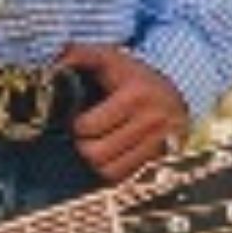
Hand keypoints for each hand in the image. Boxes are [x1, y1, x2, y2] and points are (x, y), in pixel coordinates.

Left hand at [55, 43, 188, 183]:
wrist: (177, 90)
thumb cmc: (134, 75)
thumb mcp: (109, 57)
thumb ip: (79, 54)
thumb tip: (54, 65)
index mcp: (135, 95)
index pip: (89, 127)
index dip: (77, 125)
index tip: (78, 120)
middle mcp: (151, 121)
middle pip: (97, 154)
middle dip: (84, 145)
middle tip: (84, 136)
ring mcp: (159, 143)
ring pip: (110, 171)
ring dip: (97, 161)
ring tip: (96, 146)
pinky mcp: (162, 159)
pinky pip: (127, 178)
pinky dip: (114, 171)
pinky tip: (111, 155)